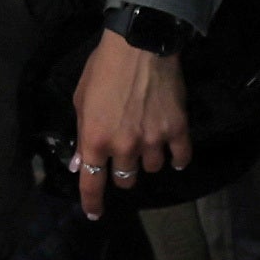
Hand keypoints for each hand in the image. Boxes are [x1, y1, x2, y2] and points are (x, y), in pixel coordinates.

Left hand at [70, 30, 192, 216]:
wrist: (139, 45)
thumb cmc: (103, 68)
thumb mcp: (81, 99)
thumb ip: (82, 134)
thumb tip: (78, 164)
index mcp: (95, 140)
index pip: (91, 183)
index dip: (92, 202)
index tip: (94, 214)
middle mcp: (124, 147)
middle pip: (125, 179)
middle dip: (121, 173)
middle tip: (123, 156)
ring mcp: (153, 140)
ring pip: (152, 169)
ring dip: (147, 162)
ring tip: (147, 145)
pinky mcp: (177, 130)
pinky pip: (181, 157)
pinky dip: (178, 160)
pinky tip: (175, 156)